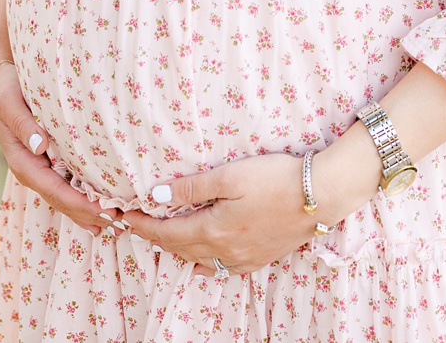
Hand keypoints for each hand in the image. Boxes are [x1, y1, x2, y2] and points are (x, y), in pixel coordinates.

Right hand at [0, 64, 119, 236]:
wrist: (0, 81)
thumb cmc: (4, 90)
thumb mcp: (8, 103)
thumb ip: (22, 125)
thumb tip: (40, 146)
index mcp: (23, 163)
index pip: (55, 192)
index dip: (81, 205)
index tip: (106, 211)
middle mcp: (32, 171)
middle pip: (63, 203)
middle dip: (91, 215)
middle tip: (122, 222)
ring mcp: (41, 170)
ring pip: (67, 200)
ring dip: (91, 213)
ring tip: (119, 224)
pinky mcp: (50, 163)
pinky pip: (69, 188)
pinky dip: (86, 202)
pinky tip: (104, 210)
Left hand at [120, 154, 322, 274]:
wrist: (321, 196)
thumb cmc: (274, 179)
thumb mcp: (229, 176)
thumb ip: (191, 188)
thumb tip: (157, 195)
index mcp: (215, 230)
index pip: (167, 233)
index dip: (143, 225)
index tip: (125, 216)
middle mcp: (227, 251)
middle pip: (181, 248)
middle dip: (156, 237)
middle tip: (137, 224)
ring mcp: (245, 259)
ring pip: (201, 261)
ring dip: (178, 250)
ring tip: (162, 237)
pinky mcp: (262, 258)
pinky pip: (224, 270)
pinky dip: (205, 265)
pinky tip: (201, 264)